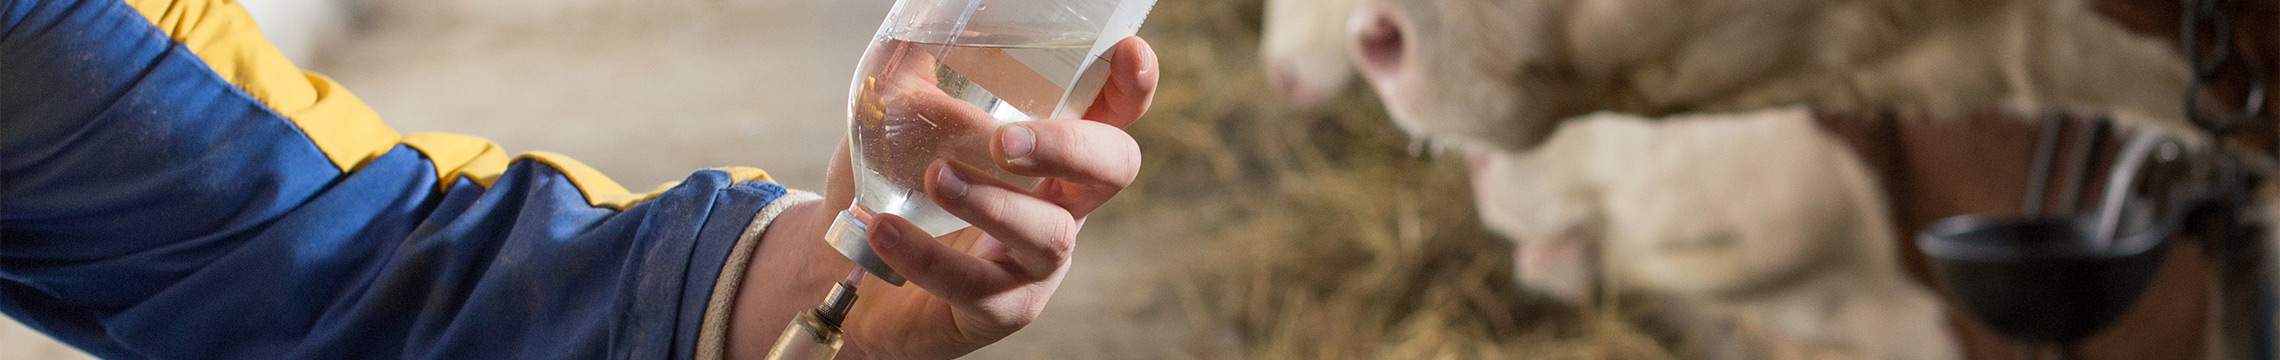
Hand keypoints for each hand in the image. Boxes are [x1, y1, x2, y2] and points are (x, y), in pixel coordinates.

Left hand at [725, 36, 1155, 359]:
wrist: (842, 272)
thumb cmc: (888, 184)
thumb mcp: (895, 112)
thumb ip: (915, 67)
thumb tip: (925, 23)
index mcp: (1051, 149)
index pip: (1114, 112)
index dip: (1134, 86)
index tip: (1129, 54)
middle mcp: (1061, 202)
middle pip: (1114, 170)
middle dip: (1071, 147)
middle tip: (1005, 140)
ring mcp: (1036, 261)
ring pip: (1049, 235)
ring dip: (992, 203)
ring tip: (934, 178)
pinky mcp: (1000, 309)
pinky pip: (979, 288)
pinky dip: (928, 256)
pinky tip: (885, 230)